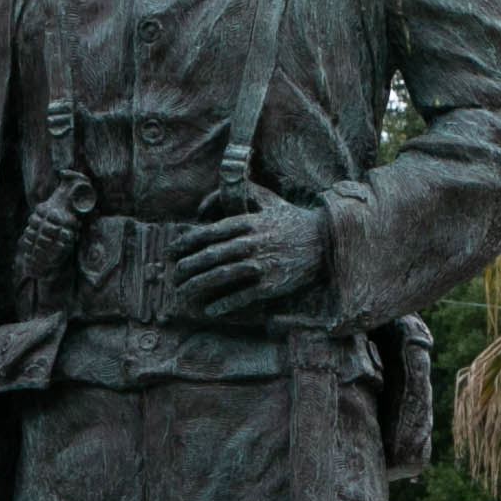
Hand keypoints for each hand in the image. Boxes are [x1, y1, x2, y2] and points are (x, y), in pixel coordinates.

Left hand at [174, 196, 328, 316]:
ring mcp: (261, 264)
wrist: (327, 241)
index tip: (172, 251)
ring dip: (198, 285)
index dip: (187, 242)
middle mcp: (251, 242)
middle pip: (210, 255)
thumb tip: (213, 198)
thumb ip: (244, 192)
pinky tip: (210, 309)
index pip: (209, 232)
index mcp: (248, 222)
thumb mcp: (269, 200)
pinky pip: (241, 296)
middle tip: (174, 275)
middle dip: (187, 266)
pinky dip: (223, 303)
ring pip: (221, 276)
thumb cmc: (295, 220)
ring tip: (183, 292)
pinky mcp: (271, 284)